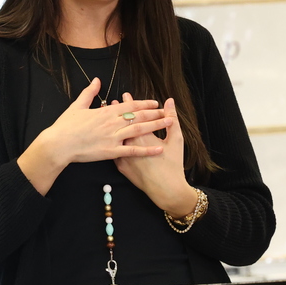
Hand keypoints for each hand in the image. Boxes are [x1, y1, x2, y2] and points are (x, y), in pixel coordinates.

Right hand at [18, 78, 170, 194]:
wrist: (58, 144)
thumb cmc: (65, 126)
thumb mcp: (76, 106)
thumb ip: (89, 92)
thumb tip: (97, 80)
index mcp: (105, 112)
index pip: (129, 105)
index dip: (144, 103)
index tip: (155, 102)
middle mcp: (112, 123)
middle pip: (138, 116)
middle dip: (155, 113)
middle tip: (168, 112)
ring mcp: (113, 137)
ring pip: (139, 130)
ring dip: (155, 126)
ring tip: (169, 123)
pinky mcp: (111, 151)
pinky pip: (132, 151)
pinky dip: (146, 149)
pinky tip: (158, 148)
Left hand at [114, 95, 196, 216]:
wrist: (165, 189)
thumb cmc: (173, 164)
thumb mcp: (176, 140)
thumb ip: (172, 119)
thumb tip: (170, 102)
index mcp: (143, 136)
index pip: (133, 115)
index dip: (130, 104)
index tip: (126, 95)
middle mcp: (130, 144)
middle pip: (121, 123)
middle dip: (118, 111)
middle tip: (115, 100)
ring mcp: (123, 155)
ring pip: (114, 136)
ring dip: (112, 125)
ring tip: (109, 116)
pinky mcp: (120, 166)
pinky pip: (113, 151)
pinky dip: (111, 142)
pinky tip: (109, 137)